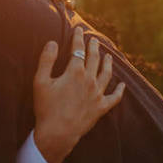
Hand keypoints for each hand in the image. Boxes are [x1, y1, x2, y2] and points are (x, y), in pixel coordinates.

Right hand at [32, 25, 124, 162]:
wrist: (57, 133)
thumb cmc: (46, 108)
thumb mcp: (40, 81)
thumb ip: (46, 60)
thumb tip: (52, 42)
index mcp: (74, 72)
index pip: (78, 50)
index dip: (78, 38)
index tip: (78, 29)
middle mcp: (89, 80)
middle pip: (94, 58)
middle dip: (93, 47)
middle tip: (94, 39)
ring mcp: (97, 94)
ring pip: (106, 74)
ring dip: (108, 63)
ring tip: (109, 56)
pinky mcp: (101, 108)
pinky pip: (114, 98)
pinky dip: (119, 91)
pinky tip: (122, 85)